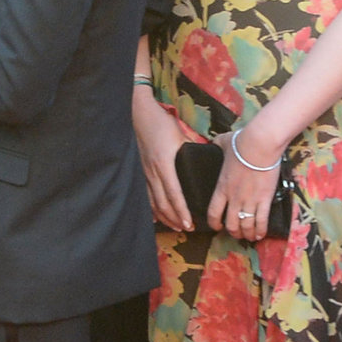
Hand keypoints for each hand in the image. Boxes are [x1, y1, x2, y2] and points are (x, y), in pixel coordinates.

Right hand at [133, 88, 192, 231]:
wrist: (138, 113)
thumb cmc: (160, 122)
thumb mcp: (179, 135)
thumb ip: (191, 149)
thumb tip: (204, 158)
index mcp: (164, 165)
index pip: (174, 195)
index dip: (181, 212)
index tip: (190, 224)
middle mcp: (152, 172)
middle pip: (162, 203)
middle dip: (175, 219)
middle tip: (186, 229)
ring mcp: (143, 172)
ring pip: (151, 202)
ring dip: (163, 216)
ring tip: (174, 226)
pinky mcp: (138, 169)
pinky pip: (143, 194)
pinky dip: (149, 207)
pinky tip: (153, 216)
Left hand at [208, 128, 287, 241]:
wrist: (260, 145)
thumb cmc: (241, 143)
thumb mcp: (223, 142)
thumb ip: (216, 144)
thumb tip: (213, 141)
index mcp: (221, 187)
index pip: (213, 212)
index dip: (214, 223)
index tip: (217, 227)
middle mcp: (234, 198)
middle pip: (231, 224)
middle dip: (233, 232)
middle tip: (236, 233)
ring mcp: (250, 200)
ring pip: (246, 226)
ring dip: (247, 234)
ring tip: (249, 237)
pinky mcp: (265, 199)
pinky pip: (262, 221)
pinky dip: (261, 231)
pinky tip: (261, 235)